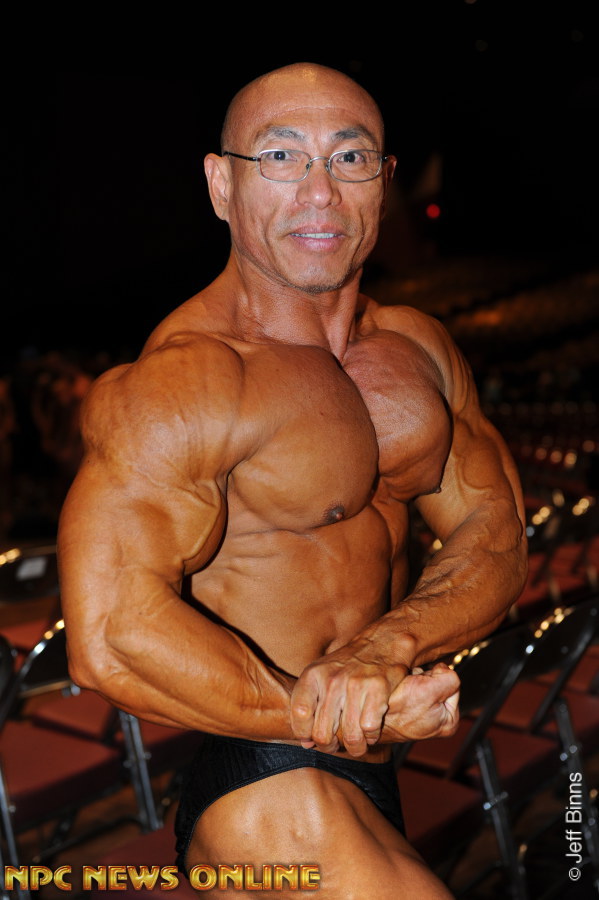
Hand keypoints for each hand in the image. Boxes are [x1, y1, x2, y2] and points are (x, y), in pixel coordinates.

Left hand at [290, 638, 410, 756]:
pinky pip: (370, 728)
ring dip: (355, 747)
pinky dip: (372, 736)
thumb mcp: (320, 676)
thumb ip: (309, 707)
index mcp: (313, 675)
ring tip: (356, 743)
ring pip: (350, 736)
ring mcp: (355, 683)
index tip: (311, 739)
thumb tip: (306, 744)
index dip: (304, 734)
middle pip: (323, 732)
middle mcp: (332, 679)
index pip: (300, 714)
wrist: (379, 643)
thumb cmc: (346, 667)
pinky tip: (371, 730)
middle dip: (330, 746)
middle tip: (336, 745)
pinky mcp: (378, 687)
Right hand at [381, 663, 459, 741]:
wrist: (367, 718)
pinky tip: (396, 691)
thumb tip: (444, 669)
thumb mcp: (431, 690)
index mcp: (449, 721)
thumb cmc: (396, 710)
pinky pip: (410, 685)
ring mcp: (421, 715)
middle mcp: (437, 720)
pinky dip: (403, 683)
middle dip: (423, 678)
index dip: (436, 677)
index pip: (452, 683)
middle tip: (409, 688)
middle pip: (437, 681)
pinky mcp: (406, 709)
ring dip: (412, 679)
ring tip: (401, 690)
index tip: (421, 686)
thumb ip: (449, 678)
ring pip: (423, 680)